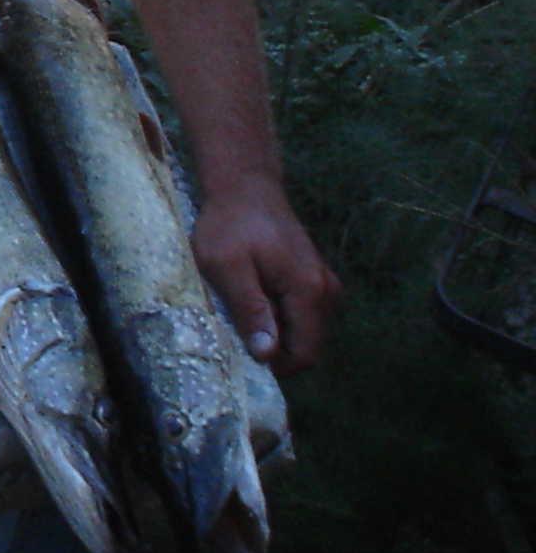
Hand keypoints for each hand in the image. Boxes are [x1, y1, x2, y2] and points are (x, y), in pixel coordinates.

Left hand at [192, 174, 341, 375]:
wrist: (243, 186)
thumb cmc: (229, 224)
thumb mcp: (226, 267)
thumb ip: (249, 309)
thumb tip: (267, 353)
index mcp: (309, 291)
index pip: (305, 353)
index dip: (276, 366)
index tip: (242, 356)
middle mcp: (327, 292)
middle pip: (308, 346)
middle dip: (275, 351)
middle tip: (236, 336)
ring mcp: (323, 285)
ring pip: (304, 332)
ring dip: (275, 334)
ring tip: (240, 315)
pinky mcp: (313, 280)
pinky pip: (301, 315)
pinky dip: (278, 319)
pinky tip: (251, 302)